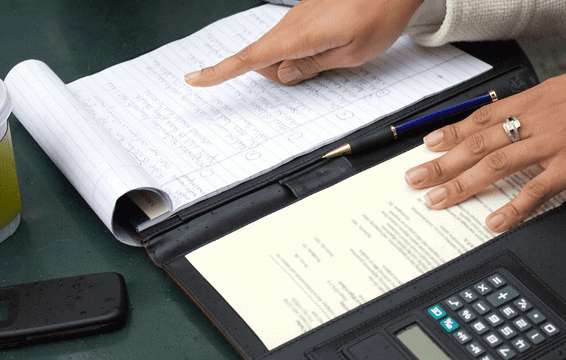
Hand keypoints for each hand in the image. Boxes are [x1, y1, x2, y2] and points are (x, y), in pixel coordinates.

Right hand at [185, 0, 422, 86]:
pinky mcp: (309, 13)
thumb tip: (281, 75)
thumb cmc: (379, 14)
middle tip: (314, 72)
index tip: (196, 79)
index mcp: (298, 36)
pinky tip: (331, 45)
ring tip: (331, 56)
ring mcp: (300, 16)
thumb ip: (312, 67)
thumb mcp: (350, 54)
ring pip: (281, 49)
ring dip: (295, 62)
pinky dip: (303, 50)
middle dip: (278, 73)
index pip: (249, 58)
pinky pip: (295, 38)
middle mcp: (293, 23)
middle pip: (264, 58)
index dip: (220, 72)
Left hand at [405, 74, 565, 232]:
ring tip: (438, 200)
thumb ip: (522, 110)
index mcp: (530, 103)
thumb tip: (486, 127)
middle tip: (415, 179)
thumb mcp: (554, 94)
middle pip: (477, 144)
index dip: (449, 133)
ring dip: (463, 183)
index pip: (479, 119)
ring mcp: (552, 145)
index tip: (425, 146)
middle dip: (442, 163)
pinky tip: (492, 222)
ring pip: (496, 164)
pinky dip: (513, 207)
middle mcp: (535, 121)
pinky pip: (538, 189)